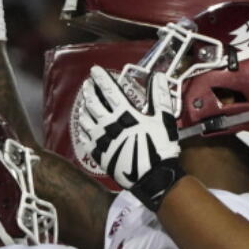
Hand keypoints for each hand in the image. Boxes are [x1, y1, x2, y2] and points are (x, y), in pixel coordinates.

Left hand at [74, 67, 182, 209]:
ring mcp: (102, 141)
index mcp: (125, 114)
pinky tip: (84, 128)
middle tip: (87, 85)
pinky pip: (85, 140)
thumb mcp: (164, 120)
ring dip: (84, 109)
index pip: (109, 90)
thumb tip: (157, 77)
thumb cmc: (160, 149)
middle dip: (89, 91)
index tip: (95, 70)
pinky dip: (83, 131)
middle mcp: (109, 126)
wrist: (153, 179)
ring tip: (84, 103)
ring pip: (85, 120)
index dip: (101, 78)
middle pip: (93, 103)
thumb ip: (159, 97)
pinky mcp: (99, 155)